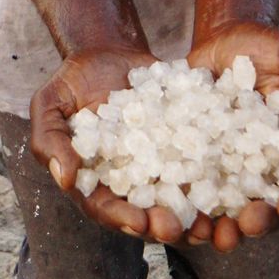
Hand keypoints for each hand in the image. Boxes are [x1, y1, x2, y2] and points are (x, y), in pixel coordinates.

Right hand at [30, 47, 205, 245]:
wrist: (106, 50)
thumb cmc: (72, 81)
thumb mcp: (49, 104)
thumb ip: (50, 140)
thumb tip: (64, 179)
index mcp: (95, 179)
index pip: (106, 207)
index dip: (121, 218)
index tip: (139, 223)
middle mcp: (129, 179)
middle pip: (147, 211)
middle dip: (163, 225)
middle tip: (179, 228)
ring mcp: (158, 163)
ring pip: (177, 197)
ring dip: (194, 214)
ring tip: (210, 221)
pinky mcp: (181, 142)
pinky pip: (199, 162)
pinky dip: (214, 176)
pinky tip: (228, 181)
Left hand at [184, 21, 278, 251]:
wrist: (225, 34)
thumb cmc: (271, 46)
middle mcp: (268, 163)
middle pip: (269, 202)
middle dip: (260, 221)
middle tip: (246, 226)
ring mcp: (234, 162)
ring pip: (232, 204)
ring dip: (224, 224)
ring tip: (212, 235)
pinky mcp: (201, 154)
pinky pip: (195, 182)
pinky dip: (188, 200)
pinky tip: (176, 209)